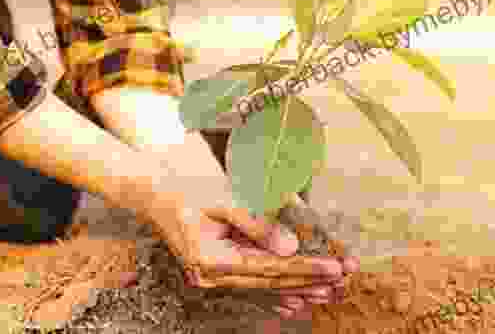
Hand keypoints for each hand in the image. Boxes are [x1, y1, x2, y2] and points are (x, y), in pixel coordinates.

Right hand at [142, 179, 359, 318]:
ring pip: (261, 286)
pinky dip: (273, 293)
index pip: (269, 268)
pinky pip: (249, 285)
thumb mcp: (222, 199)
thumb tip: (290, 246)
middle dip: (307, 281)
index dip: (305, 268)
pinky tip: (294, 302)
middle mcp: (210, 276)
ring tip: (327, 293)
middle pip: (268, 282)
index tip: (334, 267)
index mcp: (212, 259)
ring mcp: (209, 278)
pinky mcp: (212, 273)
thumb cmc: (186, 191)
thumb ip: (257, 223)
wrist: (154, 195)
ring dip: (295, 289)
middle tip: (341, 281)